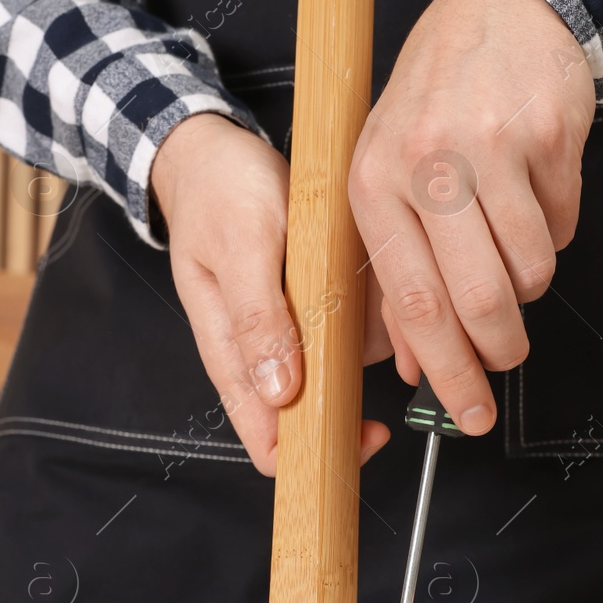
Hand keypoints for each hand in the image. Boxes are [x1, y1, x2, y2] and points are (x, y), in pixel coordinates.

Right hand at [154, 113, 390, 474]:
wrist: (208, 149)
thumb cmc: (216, 193)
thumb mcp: (240, 246)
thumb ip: (258, 320)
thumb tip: (279, 393)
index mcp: (233, 353)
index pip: (270, 442)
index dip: (318, 453)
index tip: (365, 433)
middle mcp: (261, 350)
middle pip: (317, 409)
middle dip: (363, 387)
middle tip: (394, 347)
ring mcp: (287, 326)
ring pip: (345, 363)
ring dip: (376, 337)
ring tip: (384, 294)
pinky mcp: (309, 299)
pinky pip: (353, 322)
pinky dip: (374, 305)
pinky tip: (377, 274)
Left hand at [349, 0, 594, 435]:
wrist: (498, 11)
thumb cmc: (432, 103)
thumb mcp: (388, 179)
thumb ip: (394, 274)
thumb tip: (412, 365)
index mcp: (372, 182)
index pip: (412, 302)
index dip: (445, 369)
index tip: (466, 413)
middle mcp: (426, 164)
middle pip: (476, 297)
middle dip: (498, 348)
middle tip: (507, 362)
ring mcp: (490, 146)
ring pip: (528, 268)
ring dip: (529, 281)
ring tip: (511, 245)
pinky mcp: (548, 135)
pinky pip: (563, 225)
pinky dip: (555, 231)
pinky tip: (533, 194)